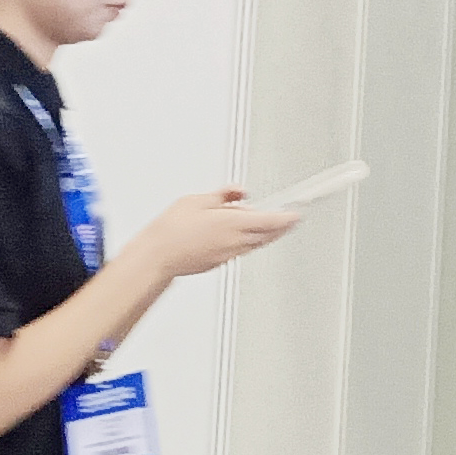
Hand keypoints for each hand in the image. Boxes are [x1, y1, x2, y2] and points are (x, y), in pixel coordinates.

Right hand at [135, 190, 300, 278]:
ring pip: (256, 243)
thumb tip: (238, 192)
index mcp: (234, 223)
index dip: (289, 217)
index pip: (272, 221)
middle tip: (288, 219)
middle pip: (269, 235)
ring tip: (263, 224)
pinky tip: (238, 235)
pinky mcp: (219, 263)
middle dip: (281, 227)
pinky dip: (246, 242)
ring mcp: (228, 254)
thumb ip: (223, 195)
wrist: (158, 257)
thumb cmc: (172, 230)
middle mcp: (236, 241)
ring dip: (264, 234)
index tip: (297, 213)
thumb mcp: (197, 200)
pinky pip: (240, 250)